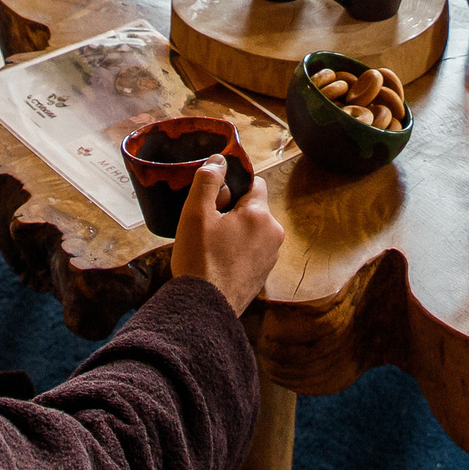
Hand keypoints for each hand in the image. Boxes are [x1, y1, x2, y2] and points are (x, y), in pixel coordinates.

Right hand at [168, 160, 282, 312]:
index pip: (254, 182)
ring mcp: (271, 256)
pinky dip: (238, 249)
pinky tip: (218, 260)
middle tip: (208, 225)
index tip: (214, 201)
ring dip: (235, 230)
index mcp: (260, 215)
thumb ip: (208, 180)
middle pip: (253, 207)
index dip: (232, 187)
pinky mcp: (263, 274)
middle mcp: (273, 234)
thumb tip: (219, 160)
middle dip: (232, 210)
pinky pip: (252, 249)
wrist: (205, 309)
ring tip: (210, 245)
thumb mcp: (195, 213)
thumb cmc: (199, 260)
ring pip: (253, 229)